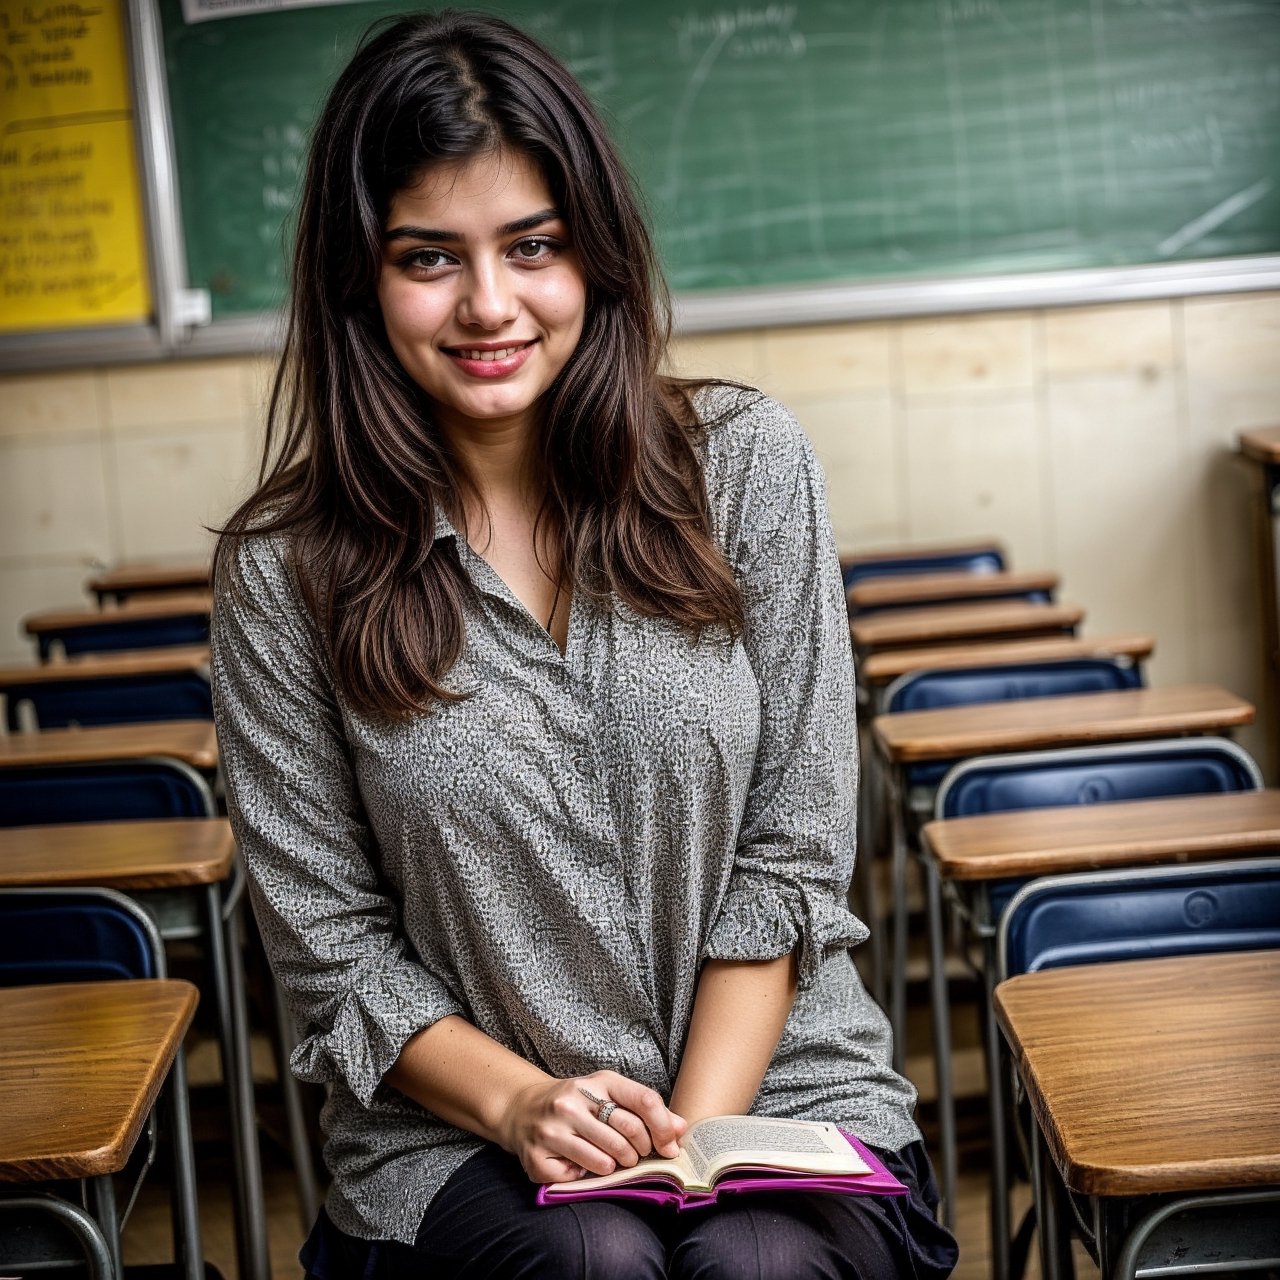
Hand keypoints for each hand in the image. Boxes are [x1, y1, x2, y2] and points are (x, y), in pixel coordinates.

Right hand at [498, 1069, 686, 1184]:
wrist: (523, 1109)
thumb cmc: (578, 1105)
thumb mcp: (609, 1096)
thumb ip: (645, 1110)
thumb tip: (681, 1128)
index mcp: (598, 1082)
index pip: (644, 1100)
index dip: (663, 1128)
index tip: (669, 1146)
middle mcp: (573, 1101)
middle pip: (629, 1135)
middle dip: (639, 1152)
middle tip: (633, 1155)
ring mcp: (553, 1129)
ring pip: (606, 1161)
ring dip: (615, 1167)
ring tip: (606, 1158)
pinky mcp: (538, 1156)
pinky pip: (578, 1177)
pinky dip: (584, 1176)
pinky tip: (577, 1163)